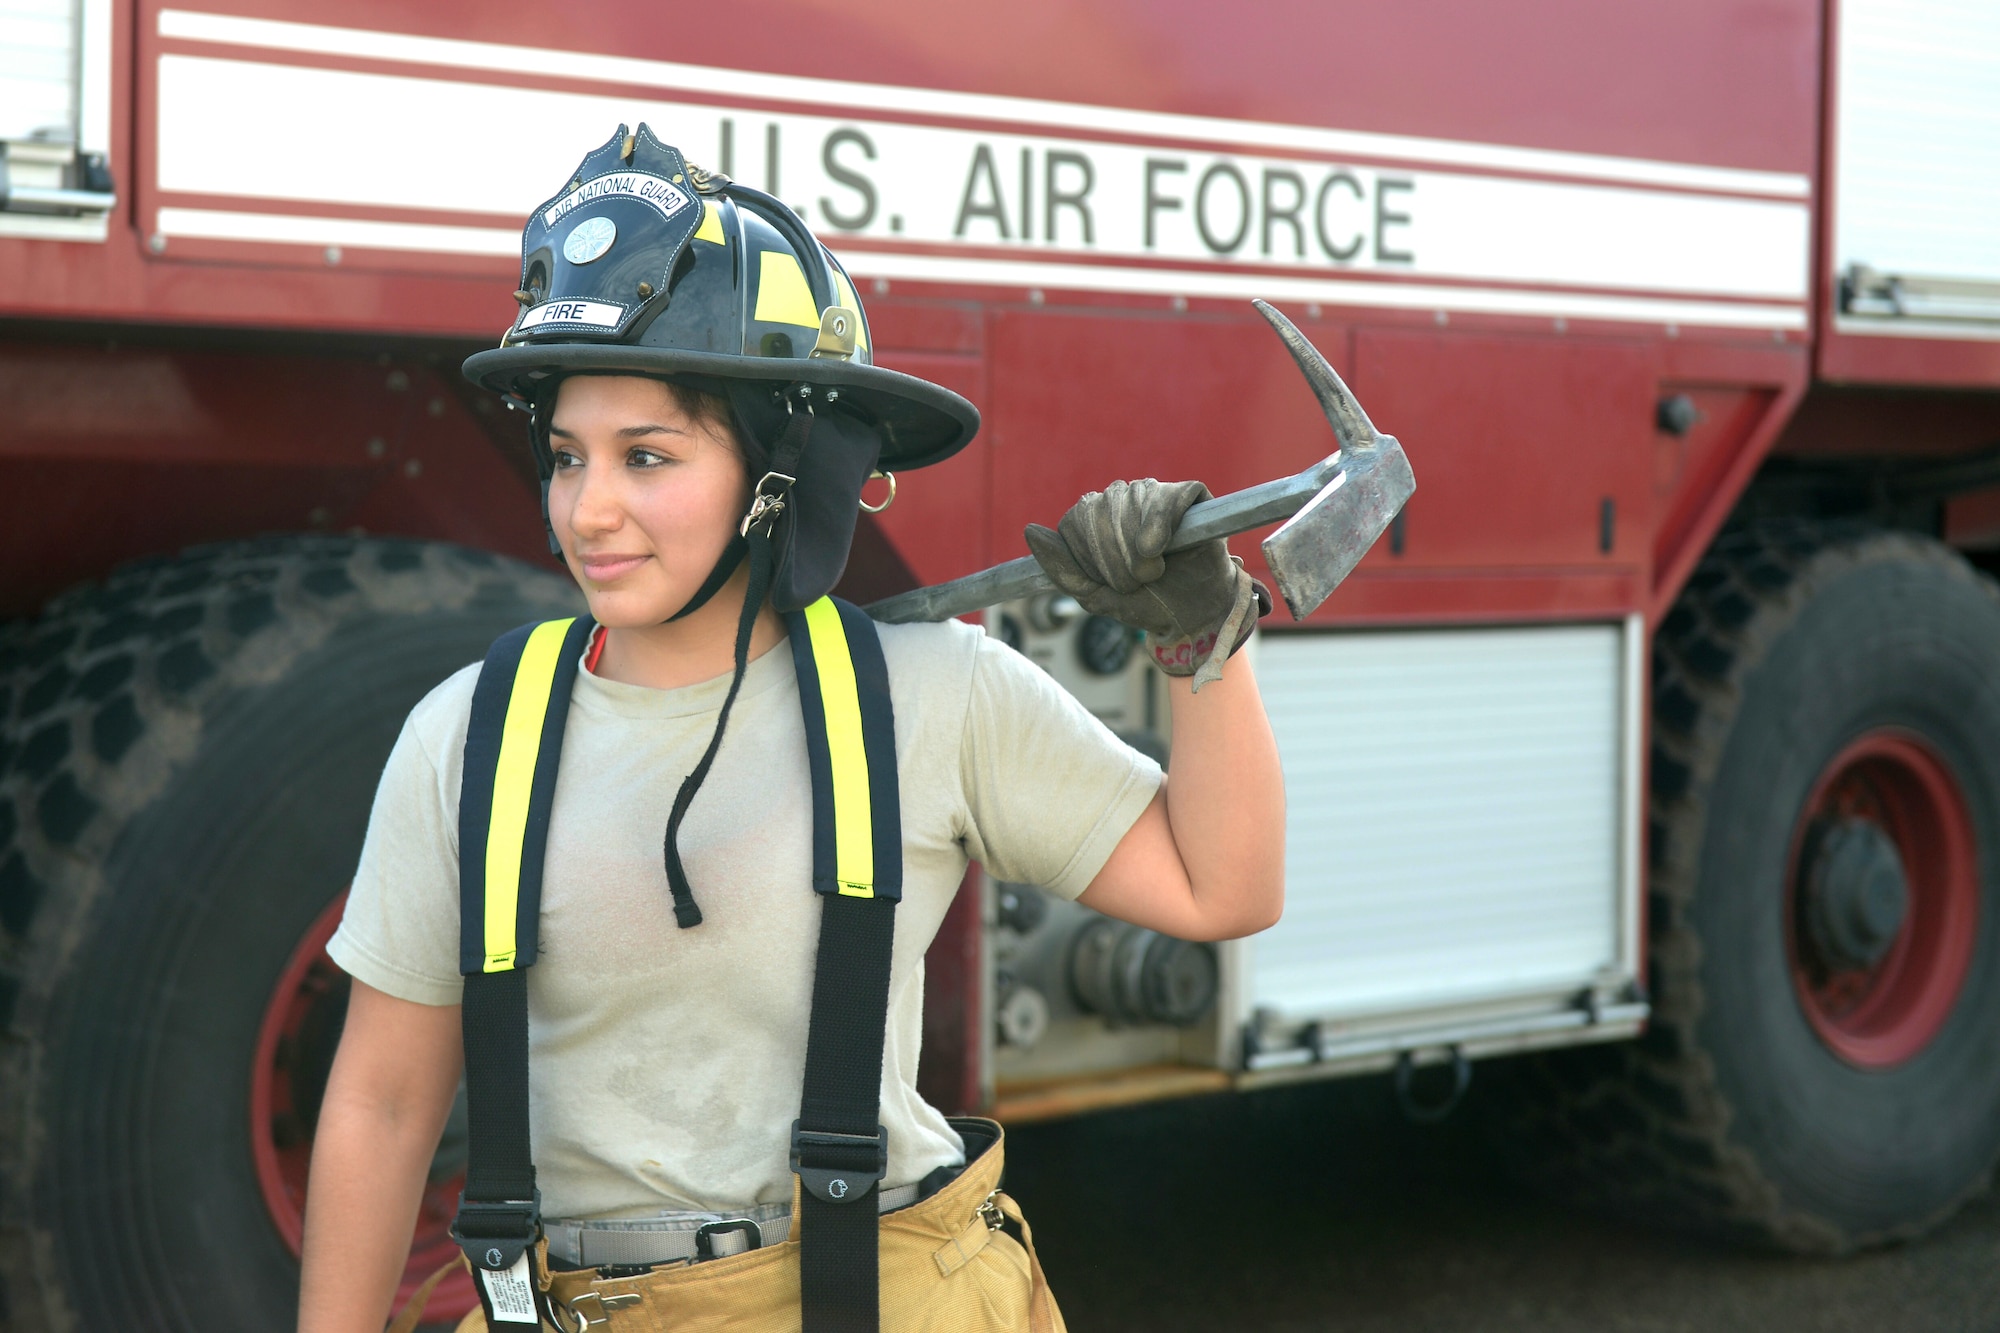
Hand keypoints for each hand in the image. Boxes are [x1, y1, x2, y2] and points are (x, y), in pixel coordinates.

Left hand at [1025, 478, 1268, 688]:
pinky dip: (1159, 526)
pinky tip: (1159, 549)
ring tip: (1153, 571)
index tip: (1107, 583)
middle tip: (1134, 583)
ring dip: (1136, 552)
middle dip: (1112, 561)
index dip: (1088, 559)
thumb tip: (1031, 532)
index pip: (1073, 522)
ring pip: (1128, 504)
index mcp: (1094, 518)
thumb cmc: (1144, 602)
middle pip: (1097, 513)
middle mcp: (1121, 499)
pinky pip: (1165, 498)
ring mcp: (1154, 494)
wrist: (1192, 617)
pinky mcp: (1188, 495)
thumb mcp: (1094, 595)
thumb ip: (1061, 568)